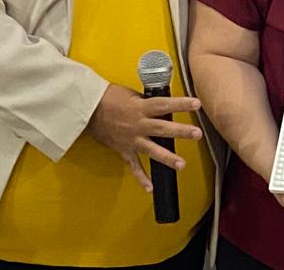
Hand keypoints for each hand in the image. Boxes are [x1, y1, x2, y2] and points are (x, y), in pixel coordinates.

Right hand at [84, 83, 203, 190]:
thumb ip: (147, 101)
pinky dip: (141, 177)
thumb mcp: (131, 94)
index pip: (164, 104)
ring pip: (152, 150)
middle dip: (180, 131)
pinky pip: (133, 166)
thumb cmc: (107, 98)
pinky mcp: (123, 150)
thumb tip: (163, 104)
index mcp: (140, 107)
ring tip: (182, 165)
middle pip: (162, 128)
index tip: (196, 103)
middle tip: (197, 134)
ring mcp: (131, 139)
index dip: (180, 103)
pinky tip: (150, 188)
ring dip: (167, 158)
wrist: (86, 110)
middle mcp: (138, 124)